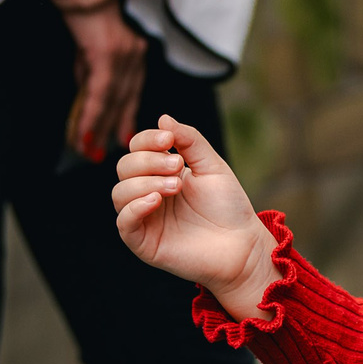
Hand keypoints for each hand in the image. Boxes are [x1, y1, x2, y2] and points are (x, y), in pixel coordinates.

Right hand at [65, 6, 146, 164]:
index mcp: (134, 54)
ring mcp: (125, 56)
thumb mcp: (90, 51)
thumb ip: (92, 77)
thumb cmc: (83, 17)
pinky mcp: (109, 55)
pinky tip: (83, 134)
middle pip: (124, 101)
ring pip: (113, 102)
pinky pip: (101, 94)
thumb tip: (90, 104)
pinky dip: (92, 117)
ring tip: (87, 151)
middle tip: (98, 155)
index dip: (126, 118)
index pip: (131, 93)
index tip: (123, 140)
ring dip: (98, 129)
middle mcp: (135, 56)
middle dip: (111, 130)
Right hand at [112, 116, 275, 312]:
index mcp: (161, 174)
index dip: (146, 140)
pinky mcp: (144, 243)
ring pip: (119, 193)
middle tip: (177, 166)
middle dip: (148, 161)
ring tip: (175, 186)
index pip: (136, 149)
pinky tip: (156, 200)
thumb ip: (189, 140)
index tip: (168, 140)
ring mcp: (144, 219)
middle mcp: (148, 194)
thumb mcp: (211, 165)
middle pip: (124, 168)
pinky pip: (123, 223)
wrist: (242, 245)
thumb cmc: (229, 207)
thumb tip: (163, 118)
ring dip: (144, 182)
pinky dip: (134, 207)